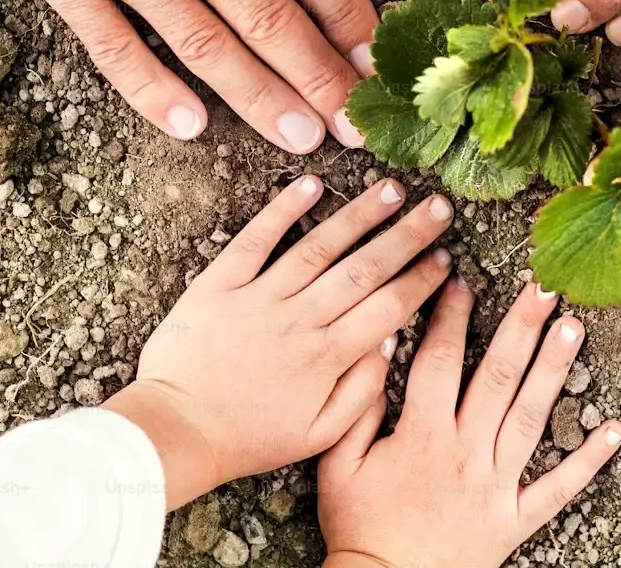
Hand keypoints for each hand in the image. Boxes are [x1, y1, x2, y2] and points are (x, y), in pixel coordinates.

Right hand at [0, 0, 382, 152]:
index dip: (347, 15)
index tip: (377, 57)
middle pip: (267, 18)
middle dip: (318, 77)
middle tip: (357, 129)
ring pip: (204, 42)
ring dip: (256, 95)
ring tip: (299, 139)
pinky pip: (113, 45)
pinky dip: (150, 88)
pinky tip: (188, 125)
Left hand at [102, 176, 454, 508]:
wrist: (174, 431)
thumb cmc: (248, 437)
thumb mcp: (318, 435)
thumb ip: (361, 392)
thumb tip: (389, 343)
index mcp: (327, 356)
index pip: (388, 307)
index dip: (421, 280)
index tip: (446, 258)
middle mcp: (300, 319)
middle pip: (364, 268)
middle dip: (407, 235)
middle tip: (440, 207)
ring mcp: (260, 296)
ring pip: (319, 246)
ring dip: (359, 215)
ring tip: (392, 189)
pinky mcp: (221, 284)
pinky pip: (256, 240)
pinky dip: (282, 209)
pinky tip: (312, 184)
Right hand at [318, 281, 620, 567]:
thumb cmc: (358, 528)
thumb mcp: (336, 466)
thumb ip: (356, 407)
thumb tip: (375, 349)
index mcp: (421, 436)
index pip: (439, 361)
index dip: (449, 317)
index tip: (460, 280)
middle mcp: (465, 452)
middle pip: (497, 377)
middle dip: (521, 327)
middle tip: (544, 286)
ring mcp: (495, 485)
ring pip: (530, 417)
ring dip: (554, 370)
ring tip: (575, 328)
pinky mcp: (515, 518)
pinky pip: (559, 488)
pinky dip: (589, 460)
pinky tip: (614, 429)